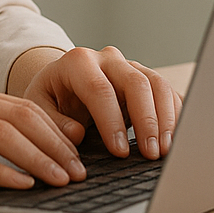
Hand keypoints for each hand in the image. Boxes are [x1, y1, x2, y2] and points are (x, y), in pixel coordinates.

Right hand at [0, 81, 88, 189]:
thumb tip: (19, 150)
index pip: (23, 105)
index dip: (57, 127)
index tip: (80, 150)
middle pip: (22, 115)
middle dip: (58, 144)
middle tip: (81, 170)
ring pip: (4, 133)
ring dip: (40, 157)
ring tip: (62, 179)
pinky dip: (2, 172)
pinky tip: (22, 185)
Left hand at [20, 46, 181, 160]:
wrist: (62, 83)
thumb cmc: (52, 97)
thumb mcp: (38, 107)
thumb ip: (52, 121)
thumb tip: (76, 133)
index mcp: (78, 62)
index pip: (99, 89)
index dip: (112, 121)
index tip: (120, 152)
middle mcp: (107, 59)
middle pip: (136, 83)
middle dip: (146, 120)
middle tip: (150, 153)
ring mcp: (130, 66)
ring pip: (157, 84)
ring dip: (165, 119)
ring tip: (164, 150)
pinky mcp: (146, 79)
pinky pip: (168, 93)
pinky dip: (175, 115)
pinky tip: (173, 139)